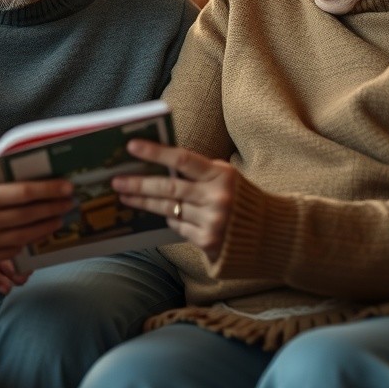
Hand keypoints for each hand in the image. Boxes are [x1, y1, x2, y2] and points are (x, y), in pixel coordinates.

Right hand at [0, 172, 73, 266]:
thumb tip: (3, 173)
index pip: (23, 193)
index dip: (49, 190)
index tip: (65, 187)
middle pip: (29, 214)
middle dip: (53, 207)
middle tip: (68, 202)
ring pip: (24, 236)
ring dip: (45, 227)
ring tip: (58, 219)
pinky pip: (10, 252)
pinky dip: (26, 243)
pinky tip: (35, 236)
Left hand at [111, 138, 235, 259]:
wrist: (272, 233)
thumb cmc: (241, 198)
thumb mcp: (226, 176)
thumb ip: (198, 170)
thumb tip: (158, 162)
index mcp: (221, 175)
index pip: (182, 159)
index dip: (155, 152)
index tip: (132, 146)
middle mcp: (217, 198)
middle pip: (168, 188)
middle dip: (139, 184)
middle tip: (116, 180)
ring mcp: (212, 221)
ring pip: (168, 208)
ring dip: (144, 202)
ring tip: (125, 195)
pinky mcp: (207, 241)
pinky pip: (177, 226)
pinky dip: (170, 218)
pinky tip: (162, 213)